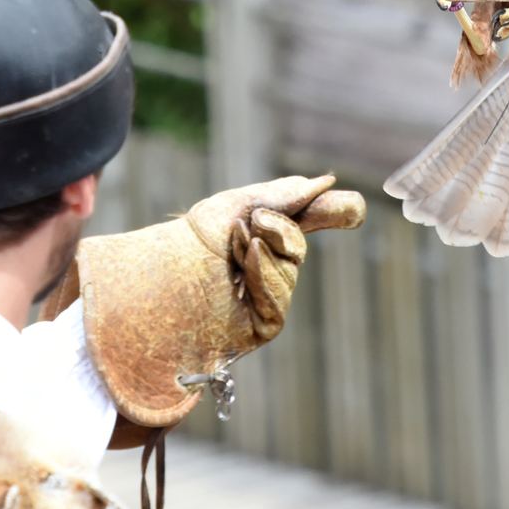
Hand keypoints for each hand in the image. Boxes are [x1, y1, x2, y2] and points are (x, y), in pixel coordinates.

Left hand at [184, 175, 364, 342]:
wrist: (154, 282)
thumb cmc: (185, 245)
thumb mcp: (235, 207)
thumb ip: (282, 195)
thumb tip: (326, 182)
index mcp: (255, 236)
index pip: (302, 224)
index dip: (330, 214)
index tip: (354, 209)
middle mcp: (261, 268)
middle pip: (299, 247)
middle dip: (281, 229)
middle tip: (253, 222)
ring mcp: (261, 299)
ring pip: (292, 270)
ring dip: (264, 252)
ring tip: (234, 250)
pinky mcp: (259, 326)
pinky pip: (281, 298)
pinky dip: (266, 275)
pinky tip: (245, 265)